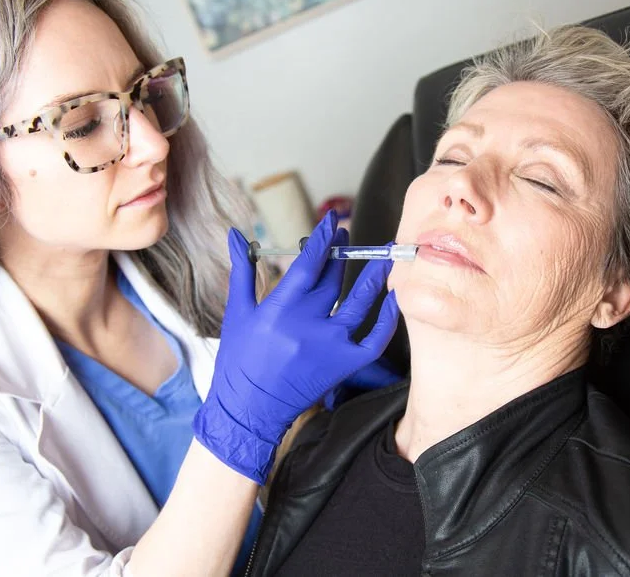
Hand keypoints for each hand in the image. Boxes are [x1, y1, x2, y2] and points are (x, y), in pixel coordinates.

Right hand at [192, 211, 400, 483]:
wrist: (248, 409)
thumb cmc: (239, 359)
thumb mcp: (237, 312)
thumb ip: (242, 270)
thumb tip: (236, 234)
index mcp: (279, 307)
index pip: (308, 263)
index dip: (322, 239)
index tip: (331, 221)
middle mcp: (307, 323)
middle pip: (333, 279)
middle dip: (341, 254)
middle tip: (346, 236)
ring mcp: (330, 345)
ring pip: (360, 303)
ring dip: (374, 278)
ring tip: (383, 259)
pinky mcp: (344, 365)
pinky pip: (373, 340)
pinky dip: (387, 320)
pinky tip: (394, 300)